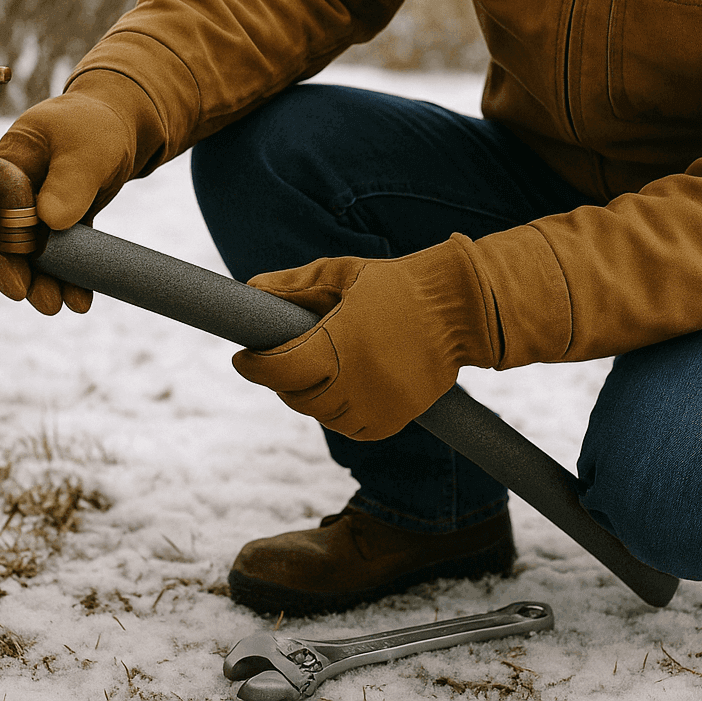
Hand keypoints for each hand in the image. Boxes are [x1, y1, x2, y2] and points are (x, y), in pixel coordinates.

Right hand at [0, 77, 148, 314]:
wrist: (126, 121)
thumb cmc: (98, 125)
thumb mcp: (87, 146)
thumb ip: (69, 178)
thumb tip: (49, 220)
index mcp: (7, 162)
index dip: (1, 251)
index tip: (18, 284)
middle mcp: (16, 187)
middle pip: (10, 239)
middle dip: (25, 275)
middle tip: (45, 303)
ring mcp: (38, 204)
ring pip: (36, 250)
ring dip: (48, 280)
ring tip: (66, 306)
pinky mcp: (63, 216)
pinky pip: (62, 250)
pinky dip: (71, 272)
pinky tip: (83, 297)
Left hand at [233, 235, 501, 439]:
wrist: (458, 310)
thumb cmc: (394, 285)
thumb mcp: (340, 273)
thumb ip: (293, 285)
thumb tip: (251, 290)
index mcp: (340, 342)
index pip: (280, 368)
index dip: (254, 365)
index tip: (242, 357)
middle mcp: (357, 381)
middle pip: (297, 395)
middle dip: (281, 379)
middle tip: (279, 360)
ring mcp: (378, 404)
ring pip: (322, 415)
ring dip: (310, 397)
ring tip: (316, 371)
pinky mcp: (395, 419)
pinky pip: (352, 429)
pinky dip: (339, 415)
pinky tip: (341, 391)